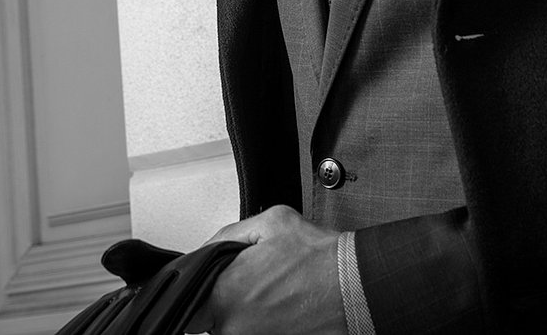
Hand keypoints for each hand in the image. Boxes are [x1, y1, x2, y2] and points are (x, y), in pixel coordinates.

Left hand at [185, 205, 344, 334]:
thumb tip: (206, 248)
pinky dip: (265, 322)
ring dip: (246, 312)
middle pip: (211, 318)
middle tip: (254, 281)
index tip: (214, 284)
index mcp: (226, 294)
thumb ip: (226, 236)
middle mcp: (235, 328)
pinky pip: (257, 333)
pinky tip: (284, 306)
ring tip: (273, 292)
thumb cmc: (319, 257)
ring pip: (234, 328)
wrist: (357, 286)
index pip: (189, 305)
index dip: (201, 291)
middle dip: (226, 298)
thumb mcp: (269, 223)